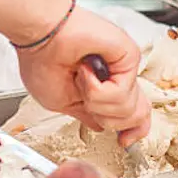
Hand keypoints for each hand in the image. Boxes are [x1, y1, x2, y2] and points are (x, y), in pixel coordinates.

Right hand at [16, 6, 150, 146]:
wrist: (39, 36)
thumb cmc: (41, 60)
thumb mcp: (60, 102)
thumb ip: (86, 114)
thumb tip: (102, 126)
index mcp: (105, 86)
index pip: (134, 114)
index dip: (134, 132)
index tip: (123, 141)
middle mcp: (118, 77)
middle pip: (138, 116)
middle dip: (109, 120)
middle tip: (87, 100)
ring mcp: (125, 68)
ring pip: (129, 110)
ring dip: (97, 102)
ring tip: (81, 79)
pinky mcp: (129, 57)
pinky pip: (122, 93)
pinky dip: (96, 89)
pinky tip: (84, 71)